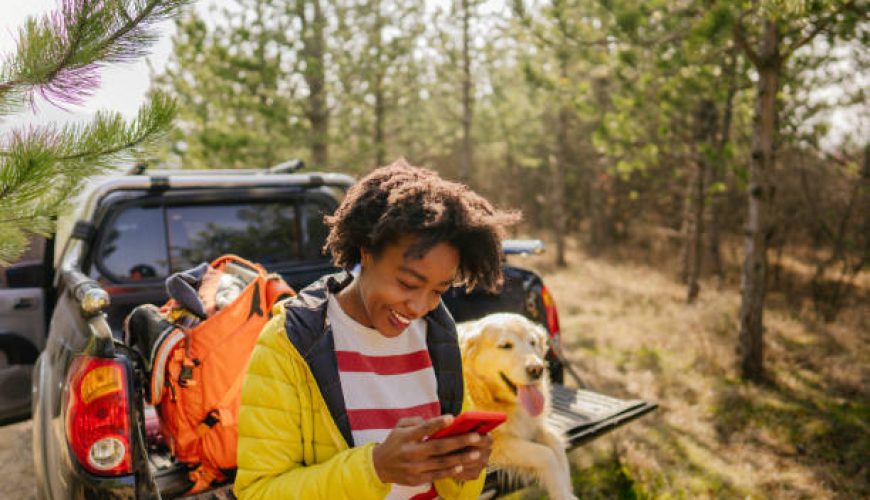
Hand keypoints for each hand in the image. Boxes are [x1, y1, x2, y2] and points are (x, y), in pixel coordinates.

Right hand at [372, 415, 493, 485]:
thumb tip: (435, 420)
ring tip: (476, 453)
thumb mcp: (399, 427)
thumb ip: (415, 421)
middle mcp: (411, 452)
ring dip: (460, 458)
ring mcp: (415, 467)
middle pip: (438, 447)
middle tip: (476, 437)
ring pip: (441, 462)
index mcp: (406, 437)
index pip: (424, 428)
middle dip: (459, 442)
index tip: (452, 418)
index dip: (438, 423)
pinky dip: (449, 471)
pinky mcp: (417, 479)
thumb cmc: (395, 442)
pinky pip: (437, 475)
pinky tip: (461, 466)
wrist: (380, 466)